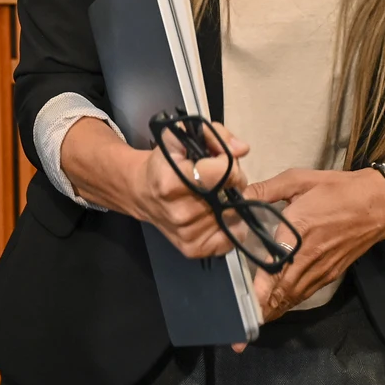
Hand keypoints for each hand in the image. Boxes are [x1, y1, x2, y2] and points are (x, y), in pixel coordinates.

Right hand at [131, 125, 252, 259]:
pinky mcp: (193, 249)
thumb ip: (215, 135)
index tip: (220, 160)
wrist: (141, 192)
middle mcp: (180, 212)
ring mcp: (187, 234)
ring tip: (216, 195)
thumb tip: (243, 149)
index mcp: (173, 181)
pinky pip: (233, 238)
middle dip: (233, 182)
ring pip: (236, 216)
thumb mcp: (181, 137)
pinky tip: (220, 213)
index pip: (224, 173)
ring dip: (233, 203)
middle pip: (232, 196)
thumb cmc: (164, 162)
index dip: (229, 162)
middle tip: (219, 178)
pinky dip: (233, 224)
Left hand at [237, 169, 384, 334]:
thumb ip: (266, 190)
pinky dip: (289, 302)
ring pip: (293, 297)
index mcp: (298, 232)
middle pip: (281, 292)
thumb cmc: (336, 190)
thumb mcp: (298, 180)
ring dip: (273, 310)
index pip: (275, 268)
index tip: (245, 305)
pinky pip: (305, 293)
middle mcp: (309, 257)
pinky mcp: (331, 274)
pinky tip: (277, 305)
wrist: (377, 204)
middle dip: (261, 309)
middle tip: (240, 326)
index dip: (260, 291)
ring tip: (252, 321)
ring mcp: (321, 269)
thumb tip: (237, 197)